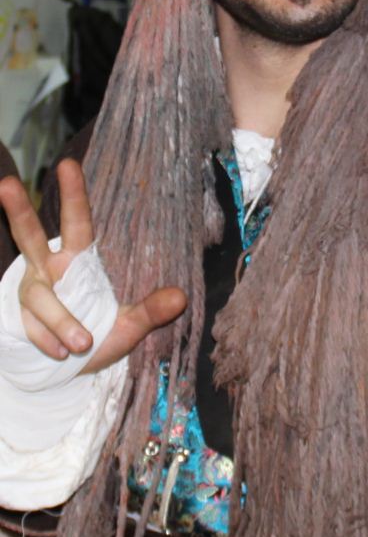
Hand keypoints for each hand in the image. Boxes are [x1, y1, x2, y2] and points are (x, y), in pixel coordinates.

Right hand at [0, 158, 185, 367]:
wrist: (69, 373)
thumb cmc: (99, 337)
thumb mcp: (130, 326)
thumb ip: (151, 311)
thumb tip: (181, 297)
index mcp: (77, 259)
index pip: (76, 222)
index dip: (73, 194)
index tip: (69, 163)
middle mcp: (47, 269)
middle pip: (28, 236)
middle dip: (17, 211)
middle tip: (6, 184)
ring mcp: (31, 293)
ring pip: (37, 296)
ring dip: (60, 320)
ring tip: (82, 343)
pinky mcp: (19, 318)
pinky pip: (34, 327)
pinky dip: (51, 340)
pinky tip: (64, 353)